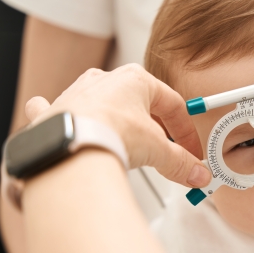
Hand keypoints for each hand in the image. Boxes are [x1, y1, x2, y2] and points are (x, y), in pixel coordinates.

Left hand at [24, 64, 210, 187]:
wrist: (68, 146)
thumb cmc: (109, 133)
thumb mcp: (157, 150)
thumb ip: (180, 162)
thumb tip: (197, 173)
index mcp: (135, 79)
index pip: (172, 104)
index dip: (185, 130)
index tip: (189, 149)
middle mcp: (105, 81)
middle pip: (140, 104)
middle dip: (155, 127)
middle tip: (164, 149)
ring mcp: (78, 94)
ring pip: (105, 105)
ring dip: (118, 121)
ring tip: (127, 143)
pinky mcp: (56, 112)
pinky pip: (62, 109)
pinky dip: (66, 116)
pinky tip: (73, 124)